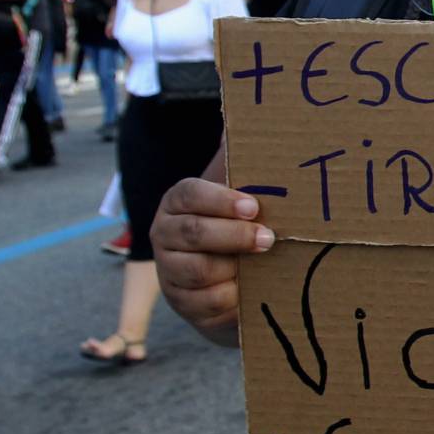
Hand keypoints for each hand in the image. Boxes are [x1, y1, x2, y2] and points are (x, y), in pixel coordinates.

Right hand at [151, 178, 275, 344]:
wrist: (227, 278)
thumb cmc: (240, 227)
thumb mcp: (240, 202)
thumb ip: (248, 177)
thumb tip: (263, 131)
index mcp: (178, 203)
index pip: (190, 194)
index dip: (221, 200)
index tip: (254, 207)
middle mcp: (165, 234)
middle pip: (194, 232)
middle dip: (235, 235)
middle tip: (268, 239)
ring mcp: (169, 270)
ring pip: (199, 270)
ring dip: (236, 268)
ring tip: (264, 265)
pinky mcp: (182, 302)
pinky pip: (210, 301)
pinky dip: (236, 296)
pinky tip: (254, 288)